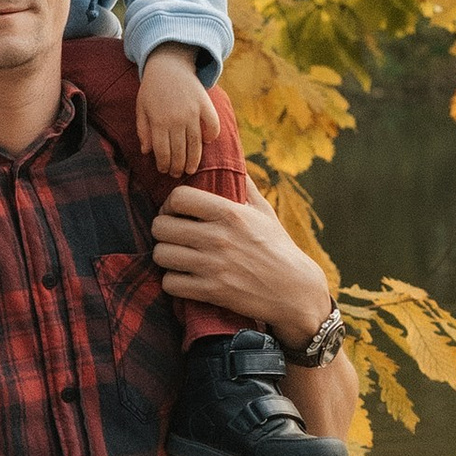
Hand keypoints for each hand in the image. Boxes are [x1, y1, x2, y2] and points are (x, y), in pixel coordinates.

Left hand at [134, 45, 218, 180]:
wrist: (169, 65)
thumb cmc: (152, 89)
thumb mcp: (141, 108)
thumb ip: (143, 130)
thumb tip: (146, 152)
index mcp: (159, 121)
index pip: (162, 152)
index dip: (163, 165)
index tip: (164, 170)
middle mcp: (176, 119)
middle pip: (179, 152)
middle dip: (177, 167)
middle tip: (177, 173)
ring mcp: (193, 112)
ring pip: (196, 144)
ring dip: (194, 160)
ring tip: (191, 169)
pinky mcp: (205, 105)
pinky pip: (213, 125)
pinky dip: (212, 136)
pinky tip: (207, 143)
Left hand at [147, 181, 331, 344]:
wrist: (294, 290)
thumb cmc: (278, 247)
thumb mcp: (264, 212)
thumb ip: (245, 186)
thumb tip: (235, 164)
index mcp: (230, 213)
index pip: (178, 197)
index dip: (170, 204)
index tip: (176, 212)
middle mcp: (218, 237)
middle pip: (161, 227)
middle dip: (163, 230)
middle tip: (173, 235)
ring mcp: (213, 266)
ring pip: (161, 255)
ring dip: (166, 256)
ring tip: (177, 256)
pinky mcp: (211, 291)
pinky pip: (170, 283)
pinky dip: (173, 282)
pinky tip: (184, 278)